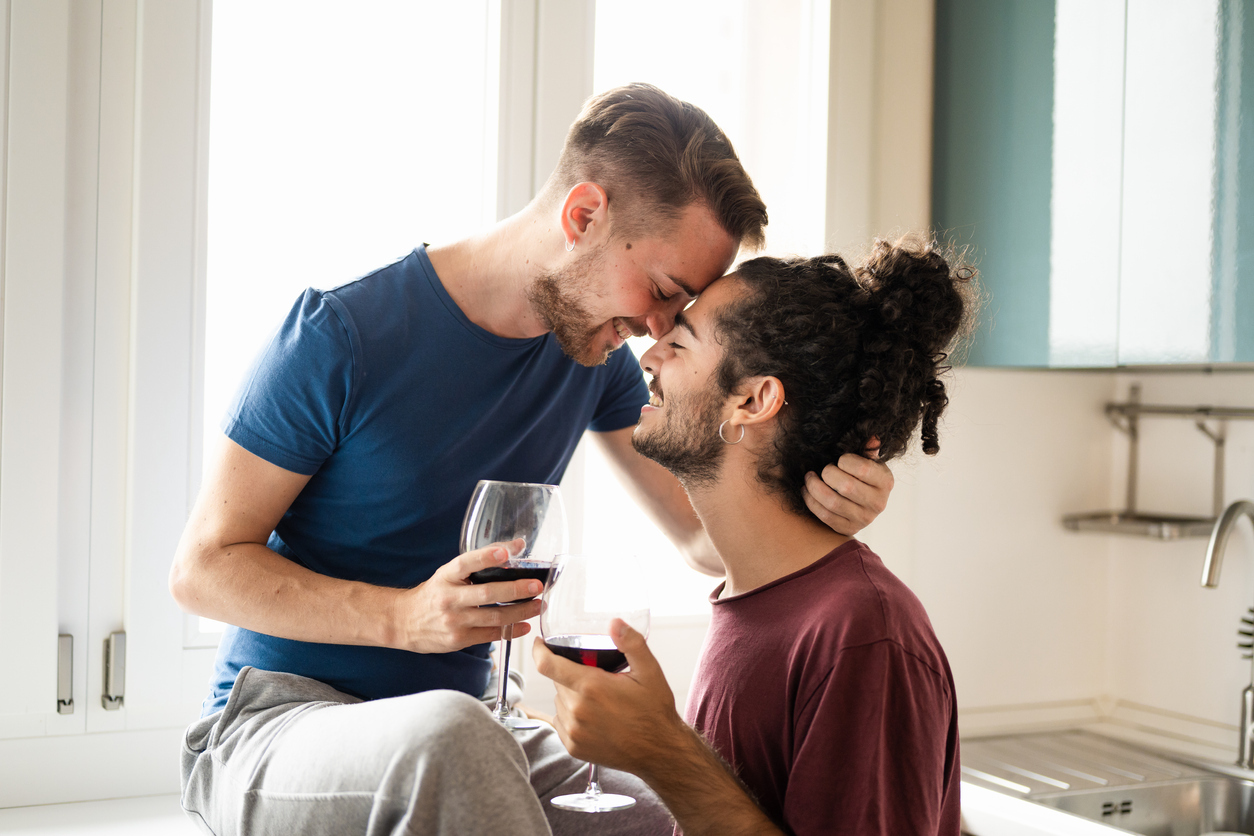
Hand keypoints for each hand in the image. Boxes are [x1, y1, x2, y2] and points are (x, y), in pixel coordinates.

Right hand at [392, 539, 542, 653]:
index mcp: (446, 576)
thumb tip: (515, 547)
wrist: (405, 622)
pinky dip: (511, 630)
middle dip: (516, 590)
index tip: (506, 552)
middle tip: (536, 586)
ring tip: (538, 605)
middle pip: (487, 593)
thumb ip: (478, 563)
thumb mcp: (449, 574)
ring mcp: (454, 620)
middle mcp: (449, 597)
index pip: (467, 562)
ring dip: (520, 612)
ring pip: (494, 617)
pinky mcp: (459, 639)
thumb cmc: (434, 594)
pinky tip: (525, 625)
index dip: (486, 556)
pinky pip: (491, 635)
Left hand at [533, 619, 683, 773]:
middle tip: (596, 678)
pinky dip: (571, 716)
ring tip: (599, 700)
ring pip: (560, 702)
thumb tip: (614, 622)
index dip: (539, 650)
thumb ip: (631, 643)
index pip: (548, 665)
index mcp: (591, 686)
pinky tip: (594, 717)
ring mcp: (574, 731)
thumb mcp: (649, 671)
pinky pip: (561, 722)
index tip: (540, 643)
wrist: (659, 751)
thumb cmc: (654, 710)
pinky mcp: (574, 747)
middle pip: (558, 682)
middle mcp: (577, 710)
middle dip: (571, 675)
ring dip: (572, 696)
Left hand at [803, 438, 892, 535]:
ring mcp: (864, 519)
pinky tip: (807, 491)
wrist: (862, 502)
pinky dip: (811, 502)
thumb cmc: (862, 474)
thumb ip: (868, 449)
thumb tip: (872, 437)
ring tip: (809, 478)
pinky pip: (825, 516)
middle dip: (827, 474)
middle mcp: (878, 503)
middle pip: (846, 487)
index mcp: (886, 482)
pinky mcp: (848, 529)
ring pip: (832, 502)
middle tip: (822, 469)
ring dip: (814, 488)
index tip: (839, 460)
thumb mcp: (869, 460)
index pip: (863, 469)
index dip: (845, 461)